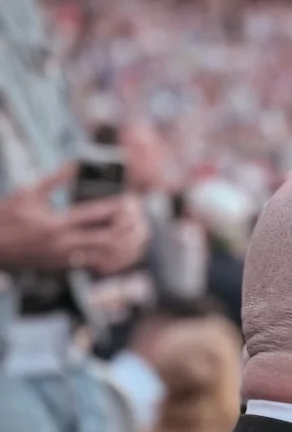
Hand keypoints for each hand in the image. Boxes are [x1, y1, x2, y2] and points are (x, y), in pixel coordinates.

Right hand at [0, 168, 147, 274]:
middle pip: (107, 239)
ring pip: (106, 257)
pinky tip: (124, 248)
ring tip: (138, 231)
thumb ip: (56, 179)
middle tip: (137, 215)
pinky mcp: (64, 268)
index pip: (93, 214)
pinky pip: (97, 267)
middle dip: (127, 227)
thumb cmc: (7, 216)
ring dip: (126, 245)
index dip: (115, 206)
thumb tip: (78, 163)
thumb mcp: (29, 193)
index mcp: (54, 224)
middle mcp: (62, 245)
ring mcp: (65, 260)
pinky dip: (114, 259)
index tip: (129, 198)